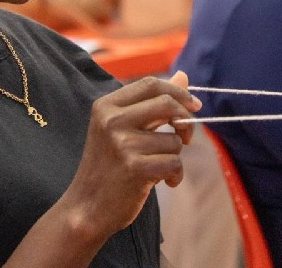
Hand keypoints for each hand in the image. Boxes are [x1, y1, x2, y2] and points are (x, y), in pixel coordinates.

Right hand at [63, 74, 201, 240]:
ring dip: (174, 156)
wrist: (86, 206)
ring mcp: (122, 143)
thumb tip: (183, 75)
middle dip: (185, 120)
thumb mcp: (120, 127)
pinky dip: (175, 174)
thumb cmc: (108, 165)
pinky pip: (174, 163)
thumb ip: (151, 102)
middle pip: (166, 104)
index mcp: (106, 105)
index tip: (194, 105)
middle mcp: (111, 119)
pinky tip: (164, 182)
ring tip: (159, 167)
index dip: (177, 91)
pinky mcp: (135, 168)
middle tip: (186, 136)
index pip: (150, 84)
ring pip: (173, 139)